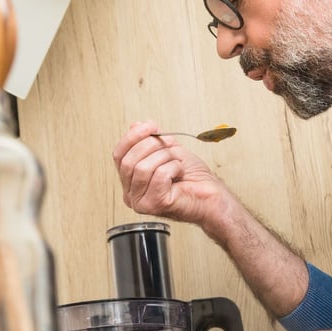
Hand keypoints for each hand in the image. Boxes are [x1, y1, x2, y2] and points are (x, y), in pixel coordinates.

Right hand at [112, 121, 227, 224]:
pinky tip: (180, 173)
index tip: (149, 126)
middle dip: (151, 146)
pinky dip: (173, 168)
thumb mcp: (169, 150)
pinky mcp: (155, 205)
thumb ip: (151, 139)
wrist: (212, 196)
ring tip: (176, 163)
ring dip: (165, 158)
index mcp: (131, 181)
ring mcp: (141, 202)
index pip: (118, 155)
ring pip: (142, 168)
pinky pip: (159, 175)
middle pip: (128, 161)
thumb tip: (136, 125)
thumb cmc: (194, 179)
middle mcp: (132, 194)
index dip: (132, 137)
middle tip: (169, 146)